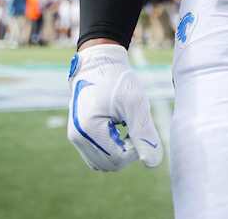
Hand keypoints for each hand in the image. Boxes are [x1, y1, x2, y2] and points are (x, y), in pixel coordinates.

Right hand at [67, 44, 162, 171]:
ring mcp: (74, 136)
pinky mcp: (77, 133)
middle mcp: (76, 137)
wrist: (99, 63)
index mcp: (88, 130)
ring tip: (124, 125)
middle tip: (132, 126)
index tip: (138, 126)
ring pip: (102, 162)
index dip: (134, 149)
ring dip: (118, 150)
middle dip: (126, 151)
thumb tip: (153, 163)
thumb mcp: (136, 103)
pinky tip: (117, 126)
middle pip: (108, 165)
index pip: (117, 160)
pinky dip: (109, 147)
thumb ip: (145, 134)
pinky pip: (96, 153)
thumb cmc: (118, 80)